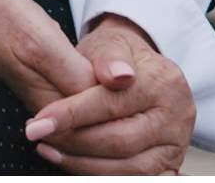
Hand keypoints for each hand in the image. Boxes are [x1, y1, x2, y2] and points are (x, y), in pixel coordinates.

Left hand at [25, 15, 191, 173]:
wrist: (137, 70)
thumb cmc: (117, 58)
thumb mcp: (109, 45)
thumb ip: (109, 58)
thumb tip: (118, 75)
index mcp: (164, 83)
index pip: (112, 104)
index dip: (72, 114)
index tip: (38, 122)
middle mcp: (176, 116)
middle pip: (119, 141)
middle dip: (73, 141)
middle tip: (38, 135)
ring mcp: (175, 145)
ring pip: (126, 168)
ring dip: (81, 163)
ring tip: (49, 149)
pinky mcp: (167, 165)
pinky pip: (130, 177)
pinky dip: (97, 173)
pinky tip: (71, 161)